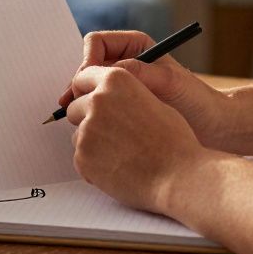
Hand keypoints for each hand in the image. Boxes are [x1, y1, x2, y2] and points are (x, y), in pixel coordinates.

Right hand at [59, 30, 229, 148]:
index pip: (96, 44)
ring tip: (74, 118)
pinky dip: (90, 116)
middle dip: (78, 84)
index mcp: (135, 46)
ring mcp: (120, 87)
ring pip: (88, 88)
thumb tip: (108, 71)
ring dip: (81, 101)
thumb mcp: (168, 81)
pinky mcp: (119, 108)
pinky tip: (89, 129)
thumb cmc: (196, 100)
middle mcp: (124, 63)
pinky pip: (96, 107)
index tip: (88, 83)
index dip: (87, 62)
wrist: (211, 128)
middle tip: (70, 104)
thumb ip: (138, 72)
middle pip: (87, 67)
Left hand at [66, 65, 211, 212]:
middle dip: (87, 118)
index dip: (86, 91)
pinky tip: (118, 168)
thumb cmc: (173, 141)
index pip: (83, 77)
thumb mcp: (153, 102)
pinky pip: (80, 157)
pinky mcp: (82, 157)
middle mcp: (97, 100)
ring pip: (78, 133)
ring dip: (91, 142)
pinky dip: (93, 163)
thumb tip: (110, 100)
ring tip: (120, 154)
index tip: (89, 100)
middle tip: (110, 133)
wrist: (178, 176)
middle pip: (75, 107)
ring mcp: (87, 129)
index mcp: (116, 80)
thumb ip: (124, 96)